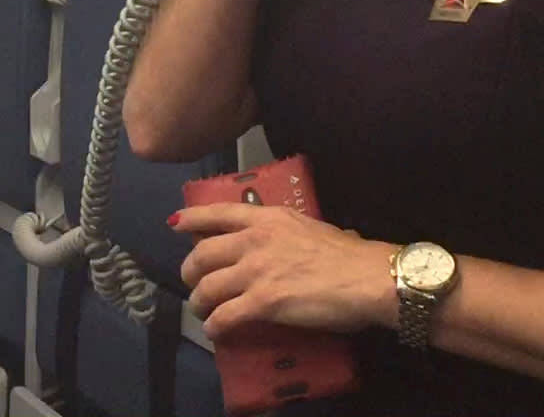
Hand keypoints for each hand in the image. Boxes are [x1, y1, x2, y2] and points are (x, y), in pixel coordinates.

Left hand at [173, 203, 392, 342]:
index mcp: (267, 218)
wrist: (368, 277)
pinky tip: (216, 331)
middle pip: (203, 253)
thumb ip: (287, 232)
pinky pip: (224, 316)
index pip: (218, 213)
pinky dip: (215, 326)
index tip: (175, 223)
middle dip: (190, 271)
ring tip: (203, 311)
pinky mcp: (262, 302)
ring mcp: (256, 271)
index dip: (192, 218)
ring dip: (199, 302)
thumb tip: (287, 242)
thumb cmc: (348, 254)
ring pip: (207, 287)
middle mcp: (254, 240)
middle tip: (194, 283)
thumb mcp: (310, 227)